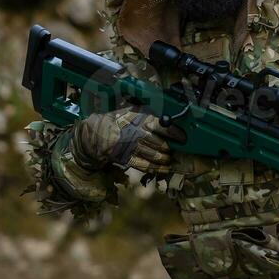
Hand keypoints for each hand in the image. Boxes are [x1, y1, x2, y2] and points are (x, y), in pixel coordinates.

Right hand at [71, 108, 185, 173]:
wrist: (95, 134)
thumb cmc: (117, 120)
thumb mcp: (131, 111)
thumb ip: (148, 112)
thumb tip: (168, 115)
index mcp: (138, 119)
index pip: (161, 126)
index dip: (174, 133)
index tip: (183, 138)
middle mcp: (135, 133)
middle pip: (160, 144)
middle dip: (170, 149)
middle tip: (176, 150)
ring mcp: (130, 148)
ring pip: (154, 156)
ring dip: (165, 159)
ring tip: (170, 159)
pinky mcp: (126, 159)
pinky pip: (145, 166)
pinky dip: (157, 168)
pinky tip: (164, 168)